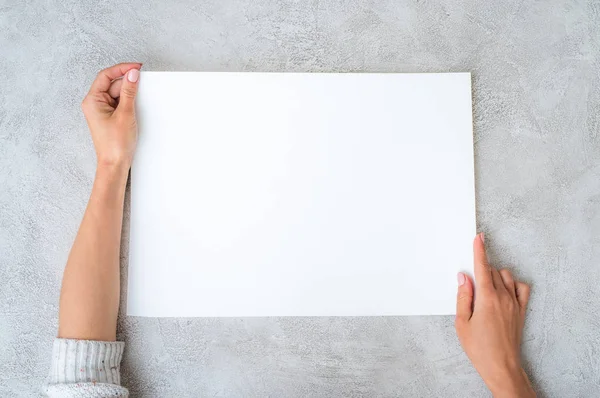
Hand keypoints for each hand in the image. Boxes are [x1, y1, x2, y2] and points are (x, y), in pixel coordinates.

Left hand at [81, 63, 141, 169]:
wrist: (115, 164)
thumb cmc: (115, 144)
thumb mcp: (125, 114)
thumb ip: (129, 92)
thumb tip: (132, 74)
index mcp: (92, 100)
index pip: (105, 76)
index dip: (121, 69)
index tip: (136, 67)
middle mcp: (94, 104)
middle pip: (112, 83)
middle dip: (127, 82)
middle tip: (142, 81)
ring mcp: (101, 110)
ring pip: (116, 93)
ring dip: (128, 92)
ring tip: (139, 97)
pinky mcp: (109, 117)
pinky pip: (118, 102)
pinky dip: (127, 101)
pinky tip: (136, 104)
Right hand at [455, 234, 534, 397]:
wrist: (502, 366)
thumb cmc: (480, 348)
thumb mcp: (462, 323)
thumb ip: (463, 297)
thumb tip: (464, 278)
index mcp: (487, 299)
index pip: (483, 267)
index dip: (479, 250)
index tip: (479, 238)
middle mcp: (503, 298)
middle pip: (493, 271)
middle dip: (482, 269)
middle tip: (471, 280)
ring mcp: (515, 304)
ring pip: (507, 276)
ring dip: (496, 276)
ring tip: (484, 288)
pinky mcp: (521, 311)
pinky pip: (521, 288)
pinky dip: (513, 284)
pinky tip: (504, 290)